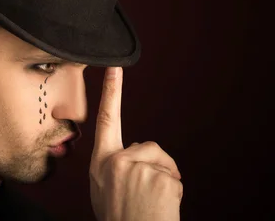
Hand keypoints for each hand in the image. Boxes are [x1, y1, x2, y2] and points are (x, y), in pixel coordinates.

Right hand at [89, 67, 182, 220]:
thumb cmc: (119, 218)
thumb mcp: (102, 189)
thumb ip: (111, 167)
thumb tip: (124, 159)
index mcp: (101, 162)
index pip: (106, 119)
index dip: (111, 91)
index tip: (115, 67)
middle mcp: (117, 160)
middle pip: (147, 147)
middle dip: (153, 166)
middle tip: (143, 195)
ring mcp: (139, 167)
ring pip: (163, 163)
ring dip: (163, 180)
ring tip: (150, 203)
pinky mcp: (159, 177)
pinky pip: (173, 178)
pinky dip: (172, 193)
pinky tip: (161, 207)